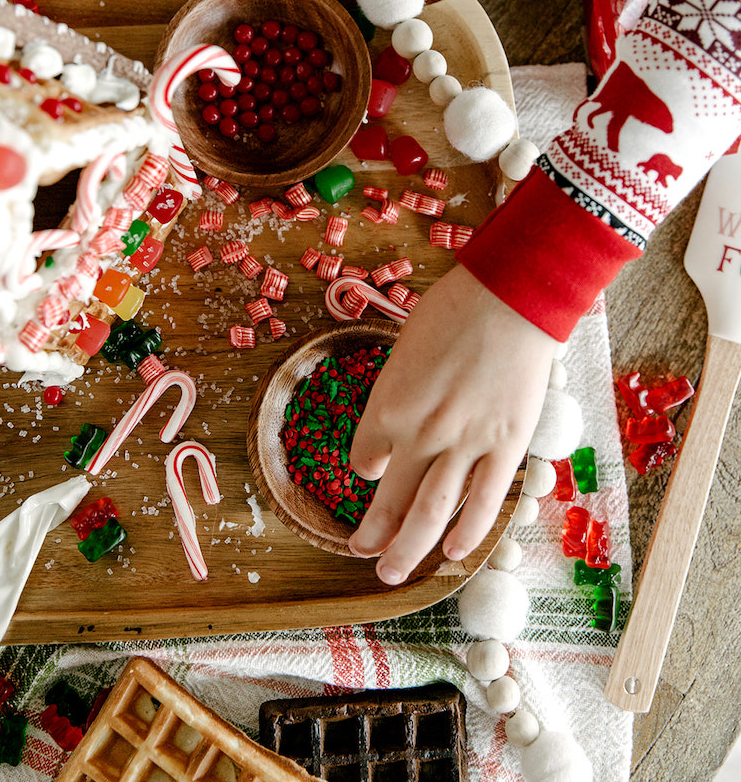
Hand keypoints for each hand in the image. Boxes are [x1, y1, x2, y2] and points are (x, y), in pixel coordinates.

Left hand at [347, 264, 556, 584]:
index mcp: (387, 405)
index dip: (365, 469)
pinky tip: (452, 554)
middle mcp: (420, 434)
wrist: (510, 298)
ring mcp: (465, 444)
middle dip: (373, 535)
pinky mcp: (506, 446)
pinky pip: (483, 502)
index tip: (370, 473)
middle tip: (362, 554)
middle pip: (390, 499)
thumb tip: (391, 428)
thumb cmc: (453, 311)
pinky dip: (467, 533)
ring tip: (391, 574)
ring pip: (432, 514)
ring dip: (408, 549)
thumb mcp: (404, 349)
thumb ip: (397, 395)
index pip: (363, 458)